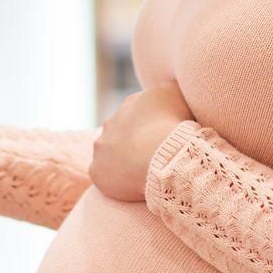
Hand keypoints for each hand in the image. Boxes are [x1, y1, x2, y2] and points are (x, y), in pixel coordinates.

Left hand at [90, 82, 193, 201]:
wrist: (160, 153)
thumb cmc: (172, 124)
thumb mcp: (176, 94)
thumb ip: (170, 87)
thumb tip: (168, 89)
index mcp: (130, 105)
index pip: (139, 113)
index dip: (152, 126)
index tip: (163, 137)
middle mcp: (110, 122)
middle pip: (122, 133)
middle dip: (135, 142)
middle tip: (154, 156)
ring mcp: (101, 147)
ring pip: (109, 153)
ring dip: (122, 160)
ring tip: (142, 172)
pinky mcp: (97, 171)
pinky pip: (105, 176)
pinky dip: (115, 180)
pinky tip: (130, 185)